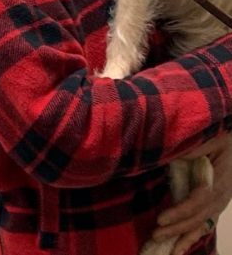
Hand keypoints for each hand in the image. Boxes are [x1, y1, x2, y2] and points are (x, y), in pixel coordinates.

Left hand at [153, 135, 231, 254]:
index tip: (161, 219)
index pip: (199, 200)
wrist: (231, 141)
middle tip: (155, 234)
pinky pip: (203, 224)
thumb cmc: (219, 137)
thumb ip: (194, 148)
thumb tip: (175, 153)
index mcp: (219, 180)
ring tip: (166, 248)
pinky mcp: (213, 204)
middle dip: (177, 228)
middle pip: (198, 216)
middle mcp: (221, 195)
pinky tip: (179, 249)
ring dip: (183, 236)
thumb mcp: (209, 138)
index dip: (181, 211)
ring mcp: (219, 202)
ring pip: (201, 224)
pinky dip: (191, 237)